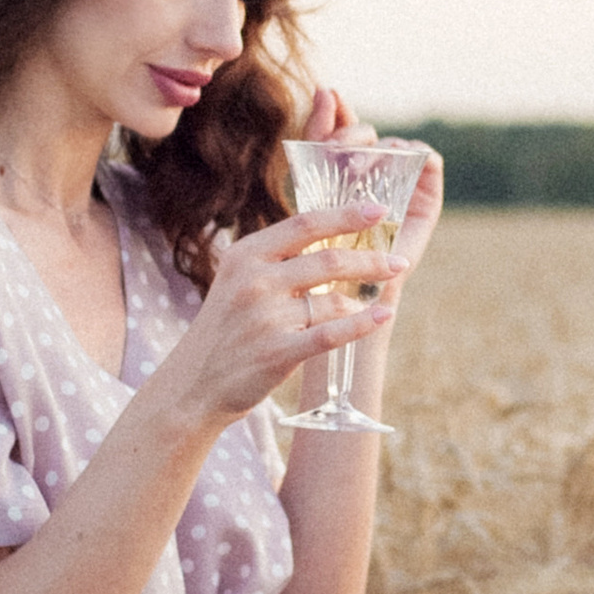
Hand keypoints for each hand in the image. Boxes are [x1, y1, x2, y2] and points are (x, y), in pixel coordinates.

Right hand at [155, 206, 402, 428]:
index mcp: (246, 255)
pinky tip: (382, 315)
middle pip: (328, 260)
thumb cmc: (226, 330)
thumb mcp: (238, 281)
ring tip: (380, 299)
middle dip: (371, 260)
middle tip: (399, 261)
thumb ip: (278, 260)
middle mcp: (254, 281)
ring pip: (332, 300)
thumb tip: (335, 241)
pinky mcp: (277, 352)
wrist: (194, 384)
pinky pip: (332, 334)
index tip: (379, 209)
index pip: (305, 224)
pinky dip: (362, 324)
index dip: (346, 214)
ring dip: (362, 299)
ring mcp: (265, 317)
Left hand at [294, 85, 443, 280]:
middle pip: (369, 135)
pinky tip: (388, 162)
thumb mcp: (309, 187)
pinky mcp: (427, 198)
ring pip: (396, 143)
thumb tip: (326, 86)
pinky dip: (413, 152)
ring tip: (352, 166)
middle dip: (350, 134)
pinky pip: (428, 158)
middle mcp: (376, 176)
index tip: (325, 100)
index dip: (337, 113)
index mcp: (346, 173)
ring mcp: (403, 186)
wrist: (340, 297)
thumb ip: (317, 140)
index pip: (345, 129)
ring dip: (375, 147)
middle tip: (332, 149)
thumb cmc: (320, 251)